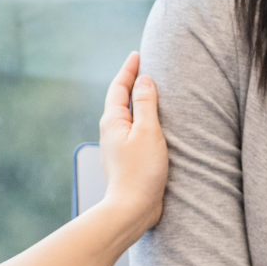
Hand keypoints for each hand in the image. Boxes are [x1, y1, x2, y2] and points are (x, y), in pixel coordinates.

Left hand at [99, 52, 166, 236]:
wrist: (132, 209)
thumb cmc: (140, 172)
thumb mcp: (147, 132)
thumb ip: (146, 104)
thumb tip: (144, 80)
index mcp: (113, 121)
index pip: (119, 87)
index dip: (129, 70)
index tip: (137, 55)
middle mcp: (112, 132)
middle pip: (121, 100)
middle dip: (132, 83)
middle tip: (144, 67)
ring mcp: (118, 147)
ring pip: (128, 116)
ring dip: (138, 102)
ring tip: (151, 91)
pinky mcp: (128, 159)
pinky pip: (136, 131)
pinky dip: (144, 120)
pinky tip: (154, 124)